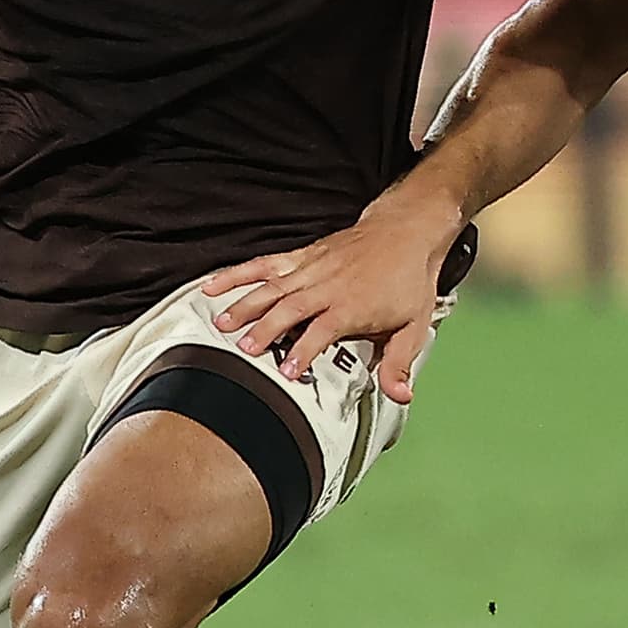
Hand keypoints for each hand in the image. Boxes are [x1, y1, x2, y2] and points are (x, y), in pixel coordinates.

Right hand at [199, 192, 459, 402]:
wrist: (407, 232)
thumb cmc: (408, 281)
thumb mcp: (414, 328)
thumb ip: (399, 364)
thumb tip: (400, 395)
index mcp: (352, 306)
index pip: (322, 330)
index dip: (303, 351)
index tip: (286, 371)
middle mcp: (328, 286)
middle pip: (290, 308)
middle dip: (265, 328)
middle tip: (243, 350)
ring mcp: (312, 268)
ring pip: (272, 286)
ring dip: (245, 304)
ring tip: (221, 324)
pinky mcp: (302, 256)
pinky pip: (266, 264)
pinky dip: (238, 274)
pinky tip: (213, 285)